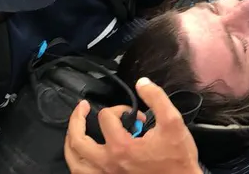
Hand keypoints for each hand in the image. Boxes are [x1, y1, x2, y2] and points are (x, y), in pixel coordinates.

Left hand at [64, 77, 201, 173]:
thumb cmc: (177, 158)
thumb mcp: (173, 122)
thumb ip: (157, 98)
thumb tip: (142, 83)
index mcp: (121, 148)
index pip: (106, 118)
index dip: (119, 108)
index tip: (133, 113)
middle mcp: (108, 164)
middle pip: (78, 141)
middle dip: (76, 119)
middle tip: (82, 107)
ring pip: (75, 162)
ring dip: (71, 143)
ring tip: (74, 131)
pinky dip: (78, 162)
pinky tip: (82, 155)